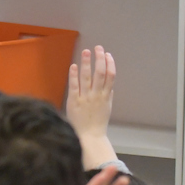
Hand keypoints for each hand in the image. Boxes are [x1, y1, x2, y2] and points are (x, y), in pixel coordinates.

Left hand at [67, 46, 117, 168]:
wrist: (90, 136)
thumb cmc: (98, 123)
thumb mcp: (107, 108)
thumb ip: (108, 95)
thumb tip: (110, 85)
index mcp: (106, 96)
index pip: (110, 76)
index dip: (109, 63)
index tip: (107, 54)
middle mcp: (97, 95)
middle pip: (100, 73)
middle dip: (99, 59)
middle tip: (98, 48)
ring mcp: (85, 98)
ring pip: (87, 77)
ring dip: (87, 63)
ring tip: (86, 52)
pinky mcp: (74, 101)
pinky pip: (74, 86)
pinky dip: (74, 75)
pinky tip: (74, 66)